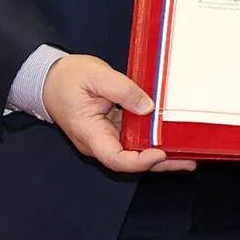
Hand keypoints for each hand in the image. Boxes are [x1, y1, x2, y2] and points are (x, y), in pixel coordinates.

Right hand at [42, 54, 195, 174]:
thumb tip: (148, 107)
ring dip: (160, 153)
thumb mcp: (97, 76)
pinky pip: (133, 138)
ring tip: (188, 152)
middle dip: (159, 163)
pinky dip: (151, 138)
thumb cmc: (69, 77)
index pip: (115, 158)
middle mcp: (99, 141)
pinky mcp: (112, 128)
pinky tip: (171, 136)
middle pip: (130, 160)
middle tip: (189, 161)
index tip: (160, 152)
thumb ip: (122, 90)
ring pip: (134, 151)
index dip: (139, 160)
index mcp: (90, 133)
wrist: (50, 78)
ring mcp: (106, 136)